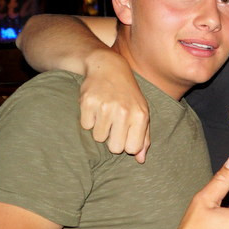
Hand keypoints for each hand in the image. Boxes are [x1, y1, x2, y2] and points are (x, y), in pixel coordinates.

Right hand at [81, 48, 150, 162]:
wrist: (109, 68)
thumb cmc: (128, 95)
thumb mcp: (142, 112)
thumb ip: (143, 137)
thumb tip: (140, 160)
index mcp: (140, 115)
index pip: (132, 148)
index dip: (127, 144)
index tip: (125, 135)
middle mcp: (124, 111)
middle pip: (115, 148)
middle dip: (113, 140)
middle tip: (114, 125)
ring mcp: (105, 107)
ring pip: (98, 138)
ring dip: (100, 129)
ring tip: (105, 113)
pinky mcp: (88, 103)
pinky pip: (86, 126)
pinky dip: (89, 119)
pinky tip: (95, 107)